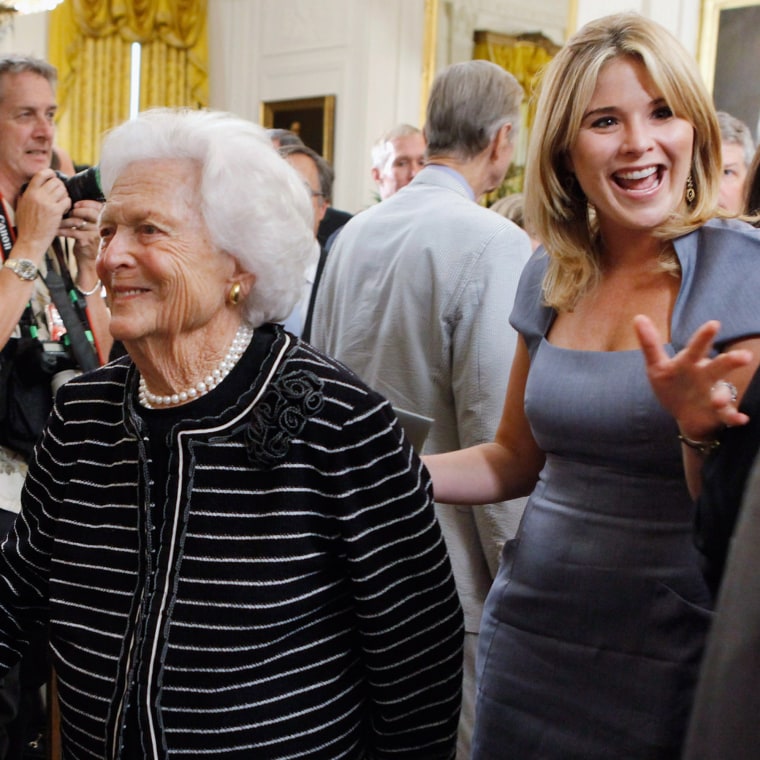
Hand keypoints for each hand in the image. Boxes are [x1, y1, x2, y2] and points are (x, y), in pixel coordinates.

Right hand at [13, 169, 70, 259]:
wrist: (30, 240)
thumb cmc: (27, 226)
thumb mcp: (21, 207)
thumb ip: (26, 196)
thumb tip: (30, 188)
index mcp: (29, 193)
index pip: (41, 174)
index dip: (51, 174)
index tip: (54, 178)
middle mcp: (37, 195)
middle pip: (55, 181)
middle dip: (61, 187)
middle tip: (61, 195)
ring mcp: (47, 203)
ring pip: (63, 190)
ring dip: (65, 195)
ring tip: (62, 203)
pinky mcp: (55, 211)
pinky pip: (67, 200)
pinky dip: (68, 204)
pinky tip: (64, 210)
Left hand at [60, 199, 102, 266]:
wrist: (89, 261)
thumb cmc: (88, 243)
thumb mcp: (92, 228)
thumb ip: (89, 217)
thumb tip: (74, 204)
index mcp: (105, 222)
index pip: (97, 207)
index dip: (86, 204)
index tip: (75, 205)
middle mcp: (103, 227)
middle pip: (89, 212)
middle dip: (75, 211)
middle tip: (68, 214)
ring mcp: (96, 234)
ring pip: (78, 222)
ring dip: (65, 221)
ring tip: (58, 222)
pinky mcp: (87, 240)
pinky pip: (72, 231)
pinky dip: (62, 231)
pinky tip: (56, 231)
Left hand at [633, 314, 751, 439]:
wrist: (686, 413)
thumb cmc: (673, 383)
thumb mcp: (658, 365)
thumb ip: (650, 343)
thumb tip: (638, 317)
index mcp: (691, 363)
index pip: (697, 348)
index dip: (704, 337)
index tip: (714, 324)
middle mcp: (706, 376)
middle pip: (718, 367)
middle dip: (730, 362)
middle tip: (745, 357)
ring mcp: (714, 395)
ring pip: (723, 393)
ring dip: (723, 396)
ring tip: (718, 401)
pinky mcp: (718, 413)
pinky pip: (728, 416)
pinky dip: (735, 418)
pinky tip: (741, 420)